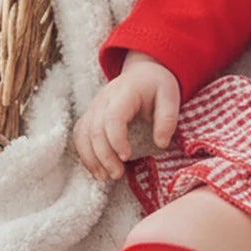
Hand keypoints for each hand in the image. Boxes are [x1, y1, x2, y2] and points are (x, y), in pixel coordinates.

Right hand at [72, 51, 181, 180]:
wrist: (143, 73)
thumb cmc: (157, 87)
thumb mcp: (170, 97)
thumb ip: (167, 119)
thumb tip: (161, 143)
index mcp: (125, 92)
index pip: (113, 117)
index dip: (116, 139)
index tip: (126, 157)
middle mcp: (104, 99)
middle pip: (95, 129)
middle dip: (104, 155)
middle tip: (118, 175)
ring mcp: (94, 107)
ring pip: (82, 134)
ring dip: (91, 158)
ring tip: (105, 178)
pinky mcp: (90, 116)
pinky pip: (80, 136)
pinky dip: (85, 154)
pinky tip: (97, 170)